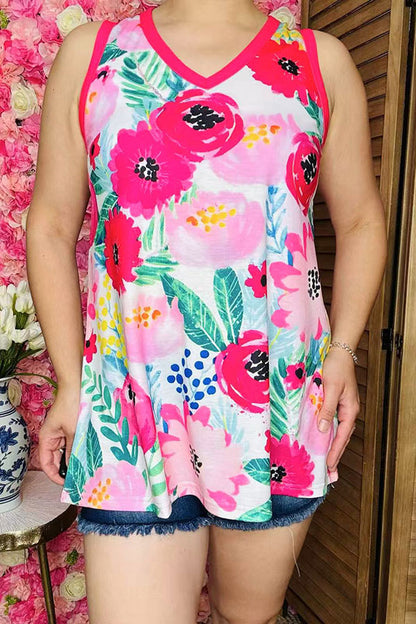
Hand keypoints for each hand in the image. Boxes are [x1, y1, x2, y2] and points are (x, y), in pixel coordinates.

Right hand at [38, 389, 79, 485]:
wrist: (77, 386)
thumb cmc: (71, 404)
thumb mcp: (74, 431)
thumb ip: (73, 450)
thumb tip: (74, 468)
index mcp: (47, 438)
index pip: (46, 463)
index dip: (55, 476)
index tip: (66, 484)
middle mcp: (52, 437)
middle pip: (56, 459)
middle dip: (66, 469)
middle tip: (79, 479)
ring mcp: (62, 432)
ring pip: (66, 451)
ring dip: (74, 458)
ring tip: (86, 468)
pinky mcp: (71, 428)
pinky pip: (73, 443)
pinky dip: (79, 449)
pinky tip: (88, 454)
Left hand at [318, 347, 360, 472]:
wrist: (339, 352)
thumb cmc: (335, 367)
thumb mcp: (330, 388)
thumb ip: (326, 409)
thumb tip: (322, 430)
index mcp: (350, 409)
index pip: (342, 436)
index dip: (334, 452)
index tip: (328, 466)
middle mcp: (348, 411)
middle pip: (342, 438)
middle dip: (335, 455)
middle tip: (329, 473)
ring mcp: (343, 408)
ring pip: (338, 432)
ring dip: (332, 446)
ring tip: (326, 462)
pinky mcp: (336, 403)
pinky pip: (333, 423)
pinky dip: (329, 434)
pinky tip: (322, 440)